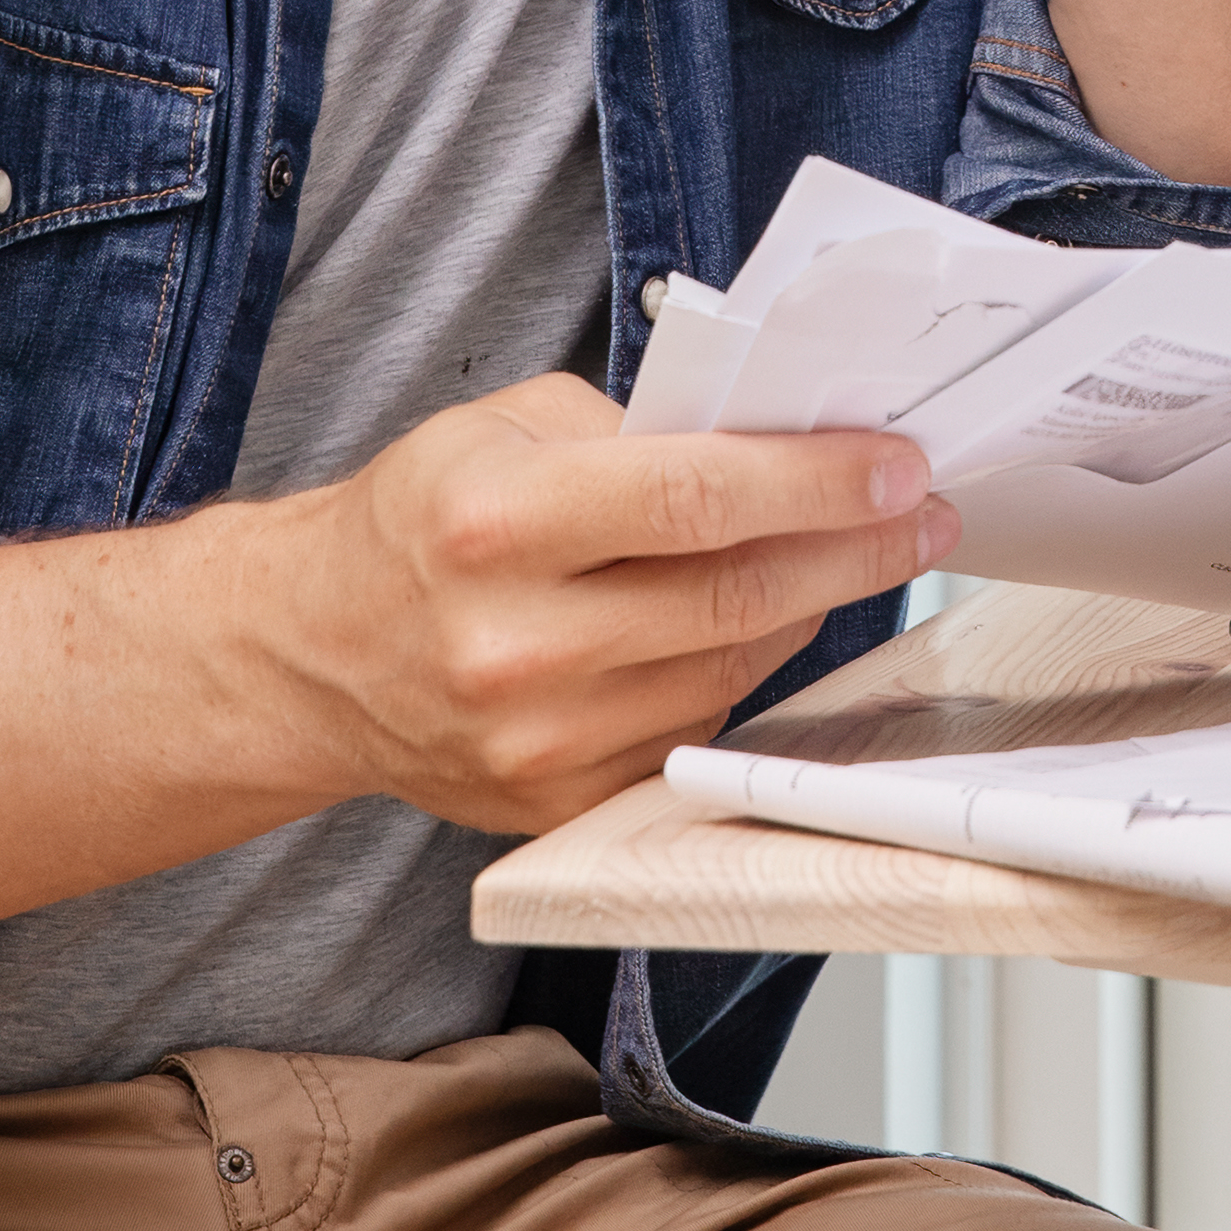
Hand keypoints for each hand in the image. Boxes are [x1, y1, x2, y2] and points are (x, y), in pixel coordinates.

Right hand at [0, 379, 956, 952]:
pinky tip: (758, 624)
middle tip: (920, 512)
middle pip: (736, 595)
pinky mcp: (558, 803)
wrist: (310, 651)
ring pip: (733, 671)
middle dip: (853, 548)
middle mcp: (516, 643)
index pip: (701, 500)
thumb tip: (782, 440)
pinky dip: (743, 674)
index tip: (900, 464)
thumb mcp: (505, 428)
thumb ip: (638, 432)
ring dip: (807, 608)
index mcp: (497, 523)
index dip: (819, 484)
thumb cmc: (418, 519)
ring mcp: (538, 741)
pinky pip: (696, 733)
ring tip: (844, 556)